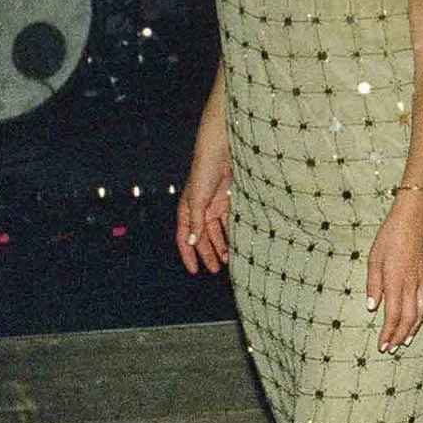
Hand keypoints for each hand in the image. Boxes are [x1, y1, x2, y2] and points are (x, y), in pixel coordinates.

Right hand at [177, 146, 232, 274]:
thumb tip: (192, 242)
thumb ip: (196, 221)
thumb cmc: (204, 172)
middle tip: (215, 270)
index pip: (185, 239)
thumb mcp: (198, 199)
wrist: (220, 152)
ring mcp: (213, 206)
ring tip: (228, 261)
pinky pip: (228, 222)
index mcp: (186, 212)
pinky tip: (237, 242)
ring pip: (216, 232)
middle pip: (202, 238)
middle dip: (207, 254)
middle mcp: (198, 211)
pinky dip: (231, 232)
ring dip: (221, 246)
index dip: (189, 255)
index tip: (195, 271)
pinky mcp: (227, 201)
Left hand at [366, 198, 422, 352]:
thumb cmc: (389, 237)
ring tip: (406, 340)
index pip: (393, 315)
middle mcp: (412, 284)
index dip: (388, 333)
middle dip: (400, 336)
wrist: (412, 220)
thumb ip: (373, 285)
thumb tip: (372, 308)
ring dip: (414, 328)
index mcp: (396, 282)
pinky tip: (422, 318)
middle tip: (392, 348)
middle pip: (409, 318)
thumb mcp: (373, 260)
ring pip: (422, 311)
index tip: (382, 345)